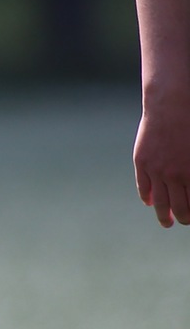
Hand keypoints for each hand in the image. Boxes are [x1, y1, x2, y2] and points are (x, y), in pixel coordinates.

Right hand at [134, 88, 189, 226]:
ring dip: (164, 215)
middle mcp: (175, 175)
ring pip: (160, 201)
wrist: (171, 105)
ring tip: (167, 223)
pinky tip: (150, 203)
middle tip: (184, 222)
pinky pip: (144, 186)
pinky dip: (147, 197)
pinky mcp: (143, 162)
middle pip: (179, 207)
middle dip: (184, 218)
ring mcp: (157, 170)